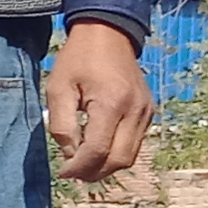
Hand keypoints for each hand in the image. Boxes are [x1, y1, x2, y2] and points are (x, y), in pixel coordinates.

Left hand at [46, 20, 154, 183]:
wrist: (108, 34)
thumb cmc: (78, 60)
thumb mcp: (58, 88)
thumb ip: (62, 125)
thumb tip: (70, 155)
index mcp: (111, 102)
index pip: (98, 150)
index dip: (79, 167)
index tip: (63, 172)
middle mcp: (135, 110)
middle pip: (119, 160)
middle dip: (95, 172)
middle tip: (73, 172)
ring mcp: (146, 112)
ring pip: (130, 157)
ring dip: (107, 166)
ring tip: (84, 163)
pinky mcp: (149, 112)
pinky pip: (135, 143)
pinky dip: (117, 152)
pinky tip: (98, 147)